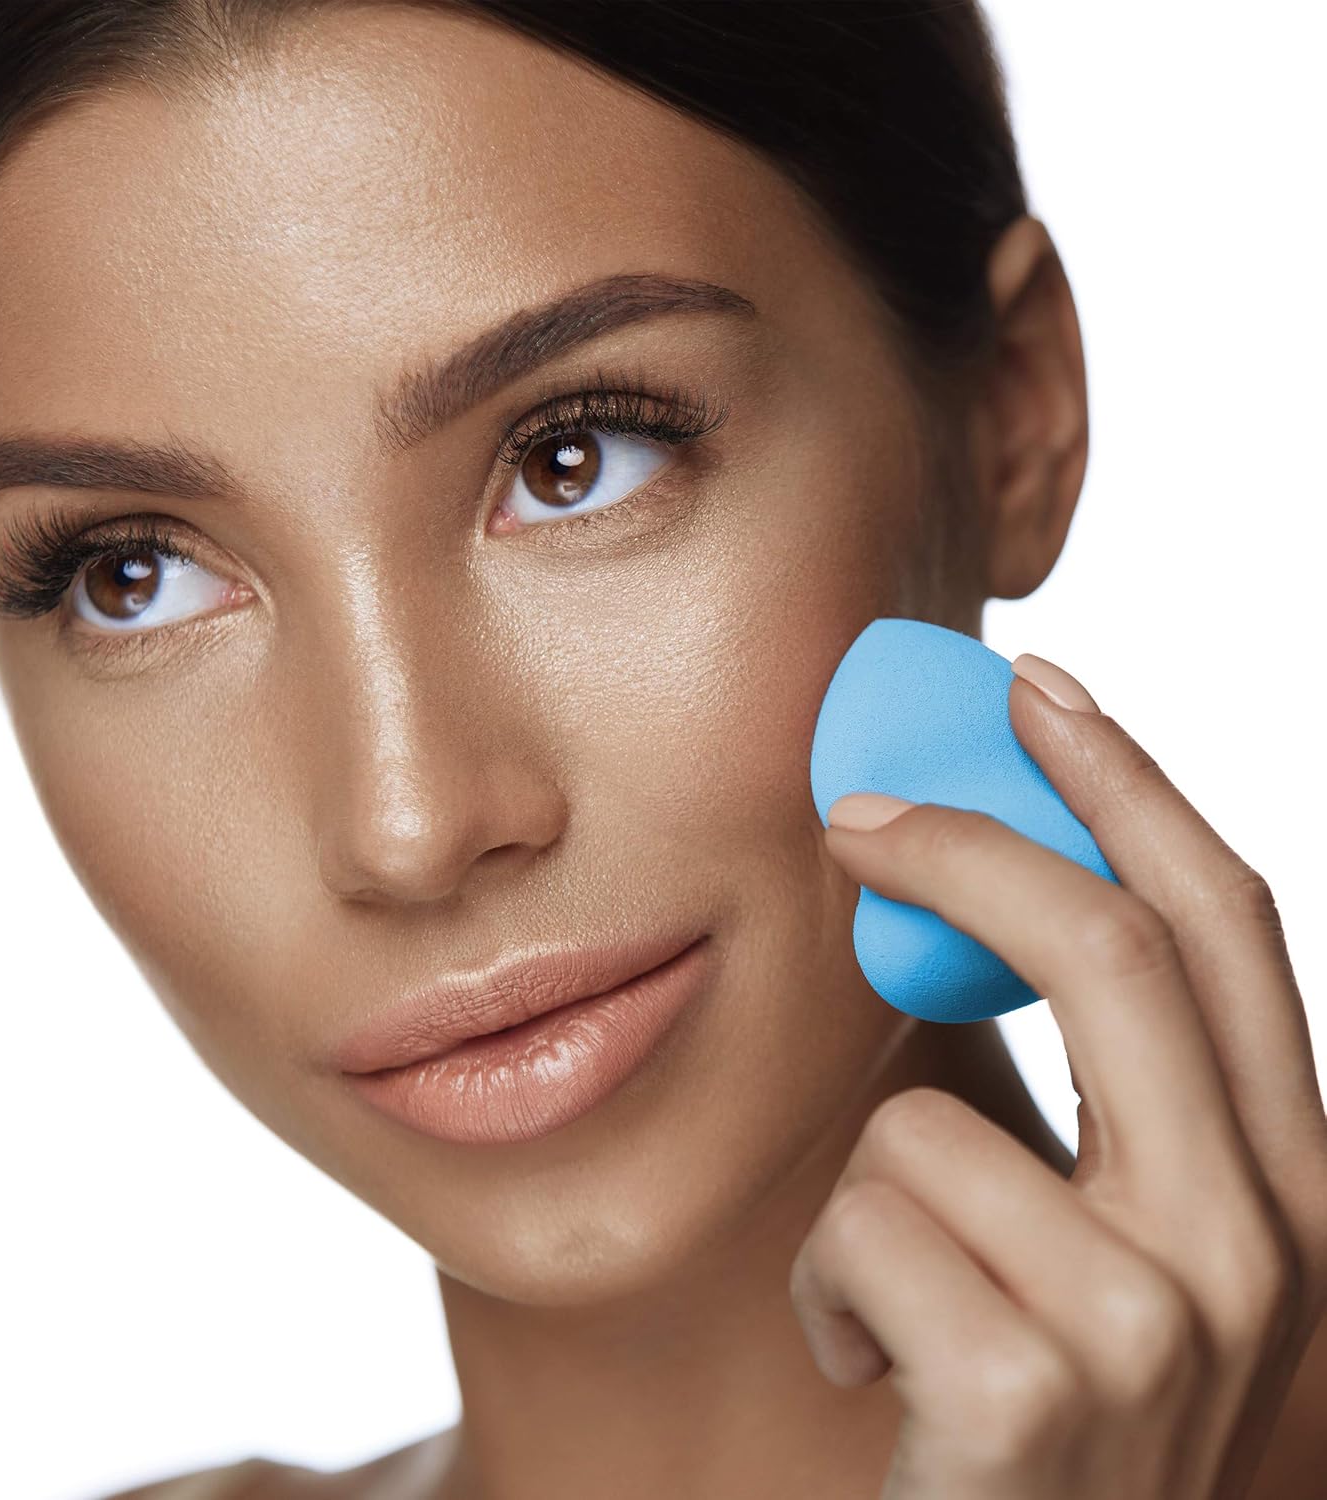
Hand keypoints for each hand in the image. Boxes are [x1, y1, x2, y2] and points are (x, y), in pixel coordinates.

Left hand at [788, 651, 1326, 1498]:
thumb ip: (1084, 1095)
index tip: (1036, 687)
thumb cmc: (1039, 1409)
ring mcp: (1158, 1326)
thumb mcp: (1106, 1245)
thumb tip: (974, 893)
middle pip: (1112, 946)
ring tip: (896, 1307)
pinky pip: (855, 1226)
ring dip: (862, 1203)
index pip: (1231, 924)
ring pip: (918, 1121)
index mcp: (1295, 1189)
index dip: (1130, 782)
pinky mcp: (1030, 1393)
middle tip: (848, 812)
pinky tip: (873, 1377)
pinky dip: (826, 1292)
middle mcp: (1264, 1247)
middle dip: (964, 846)